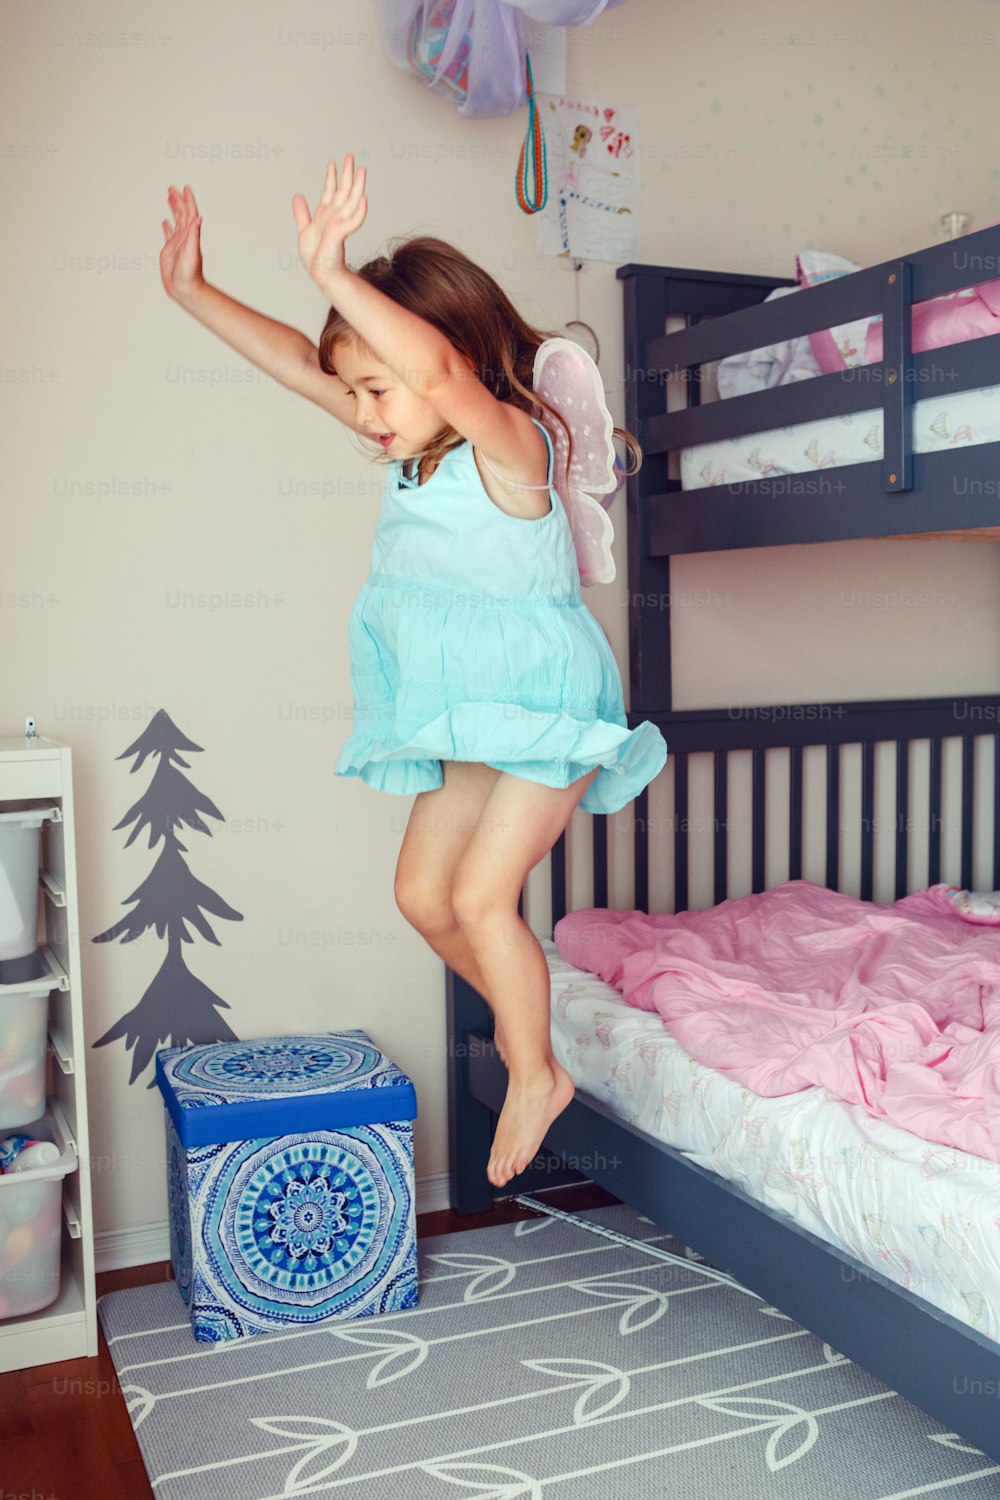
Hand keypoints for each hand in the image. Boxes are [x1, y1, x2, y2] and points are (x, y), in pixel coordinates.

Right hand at [160, 184, 204, 303]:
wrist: (185, 289)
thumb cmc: (189, 274)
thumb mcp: (192, 252)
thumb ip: (194, 234)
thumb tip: (198, 217)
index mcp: (190, 235)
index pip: (189, 213)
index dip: (188, 200)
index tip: (185, 188)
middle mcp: (184, 237)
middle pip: (182, 214)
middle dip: (178, 200)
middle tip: (172, 188)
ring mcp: (177, 243)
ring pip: (175, 221)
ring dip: (173, 209)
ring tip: (169, 197)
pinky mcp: (169, 251)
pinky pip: (168, 235)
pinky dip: (167, 227)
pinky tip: (165, 222)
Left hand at [292, 155, 366, 290]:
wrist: (320, 271)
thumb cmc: (315, 255)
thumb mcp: (304, 229)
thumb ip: (302, 212)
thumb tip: (297, 196)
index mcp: (326, 214)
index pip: (330, 191)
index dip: (331, 177)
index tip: (332, 162)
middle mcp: (334, 216)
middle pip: (343, 191)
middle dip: (347, 174)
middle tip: (350, 156)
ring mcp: (340, 224)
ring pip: (351, 201)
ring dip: (357, 186)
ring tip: (362, 171)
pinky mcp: (341, 233)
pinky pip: (353, 221)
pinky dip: (359, 211)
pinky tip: (364, 199)